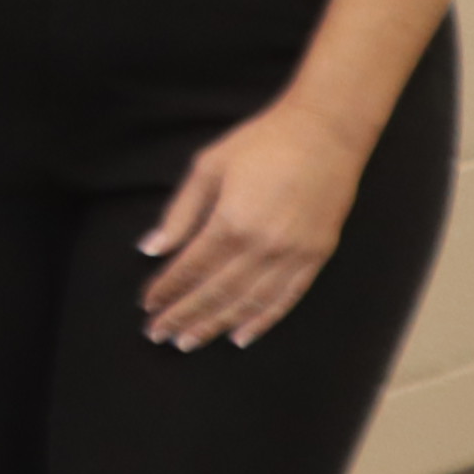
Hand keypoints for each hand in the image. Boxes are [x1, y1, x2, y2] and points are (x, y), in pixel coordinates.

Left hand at [138, 99, 365, 348]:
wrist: (327, 130)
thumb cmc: (262, 142)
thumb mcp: (209, 167)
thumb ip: (180, 213)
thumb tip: (150, 249)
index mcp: (231, 222)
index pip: (189, 268)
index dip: (166, 290)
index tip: (146, 306)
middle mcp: (263, 246)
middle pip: (215, 293)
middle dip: (183, 316)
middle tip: (159, 335)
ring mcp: (294, 254)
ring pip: (248, 303)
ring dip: (215, 325)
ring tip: (188, 342)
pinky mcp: (317, 256)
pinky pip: (286, 299)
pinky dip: (262, 321)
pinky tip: (241, 337)